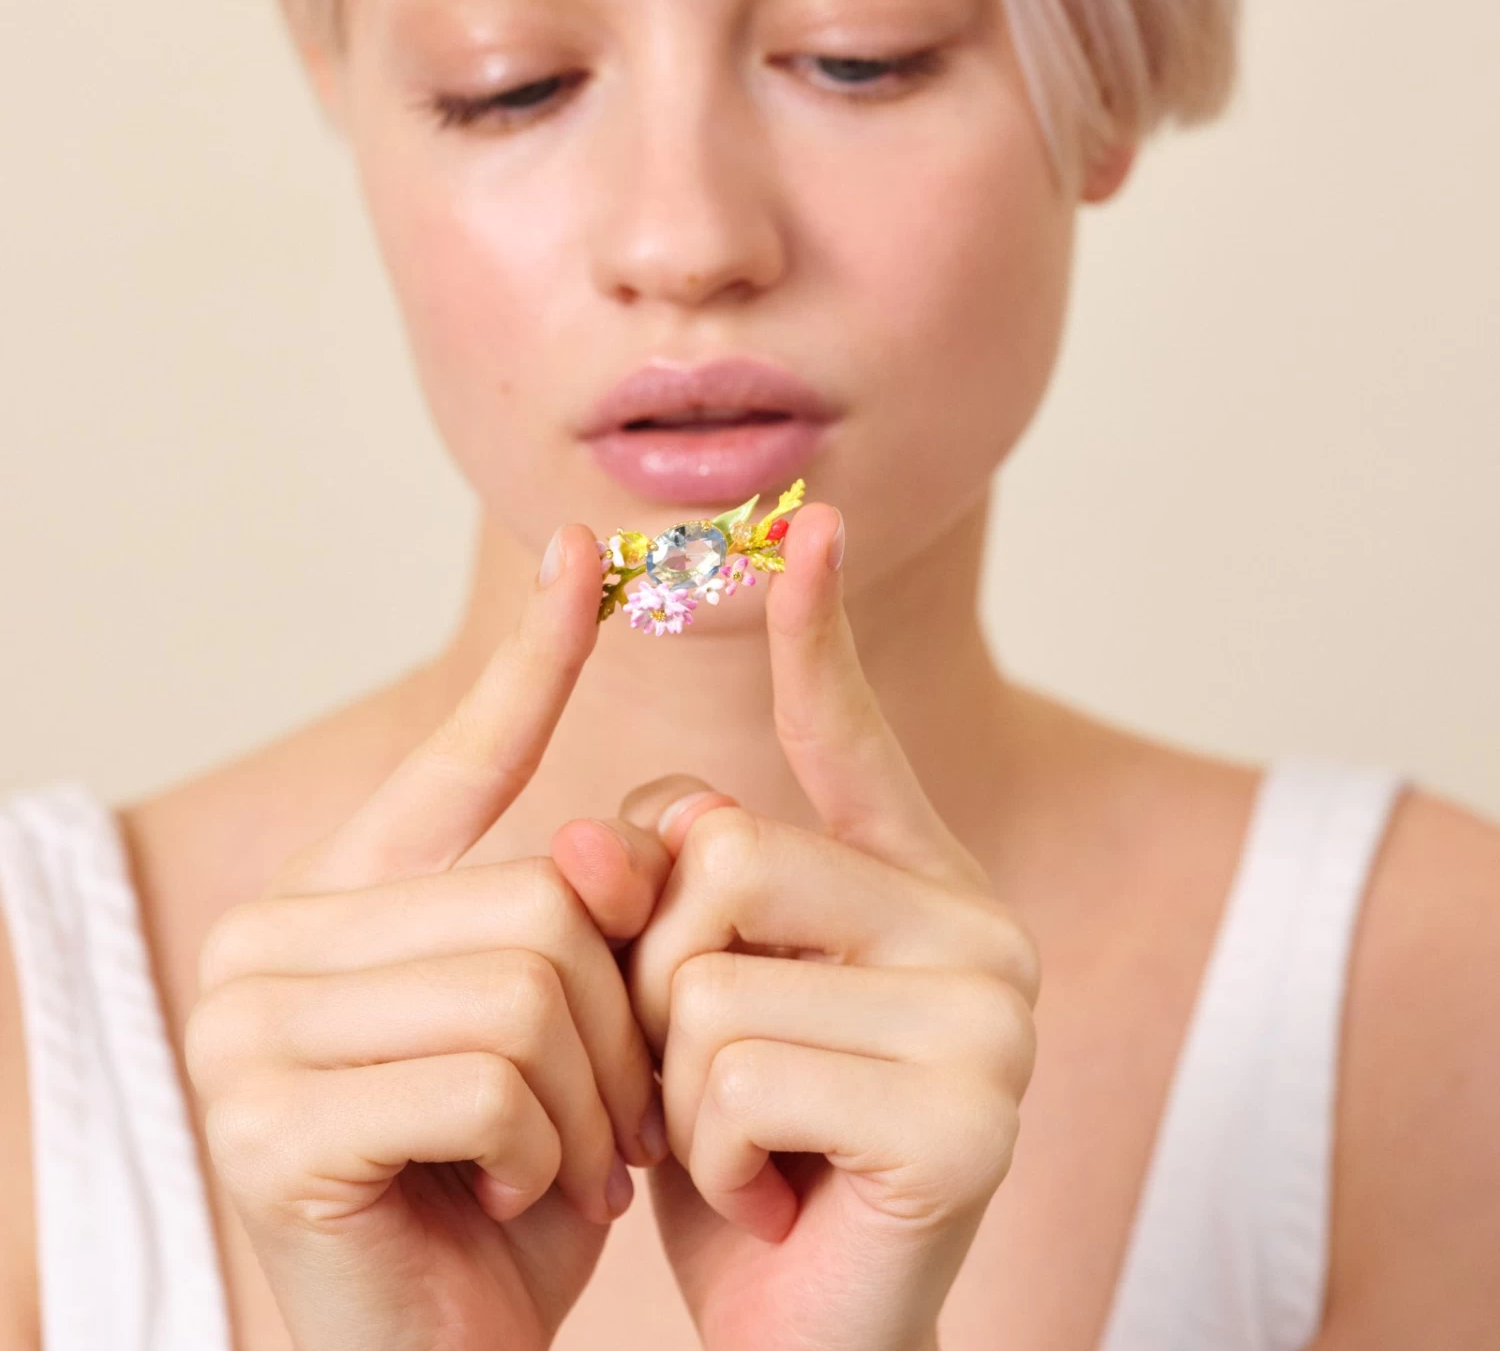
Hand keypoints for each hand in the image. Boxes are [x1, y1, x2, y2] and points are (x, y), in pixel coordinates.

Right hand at [184, 525, 672, 1350]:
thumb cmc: (511, 1186)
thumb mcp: (567, 1035)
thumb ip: (584, 920)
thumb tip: (616, 835)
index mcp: (340, 900)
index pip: (455, 758)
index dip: (531, 661)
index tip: (580, 551)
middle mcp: (269, 943)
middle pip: (537, 898)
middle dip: (613, 1025)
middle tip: (602, 1118)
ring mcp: (251, 1032)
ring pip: (528, 982)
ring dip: (586, 1098)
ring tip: (554, 1165)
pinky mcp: (270, 1128)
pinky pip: (492, 1079)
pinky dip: (540, 1156)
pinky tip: (500, 1203)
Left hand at [570, 504, 1040, 1350]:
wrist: (803, 1339)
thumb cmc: (743, 1156)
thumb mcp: (683, 1009)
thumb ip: (655, 902)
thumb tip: (589, 836)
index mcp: (913, 887)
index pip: (851, 734)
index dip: (818, 630)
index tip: (808, 520)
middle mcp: (975, 929)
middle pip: (721, 852)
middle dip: (656, 980)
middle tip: (702, 1080)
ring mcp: (988, 1020)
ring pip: (713, 974)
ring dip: (674, 1086)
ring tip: (739, 1147)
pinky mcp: (967, 1118)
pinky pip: (740, 1078)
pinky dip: (710, 1160)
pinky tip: (773, 1201)